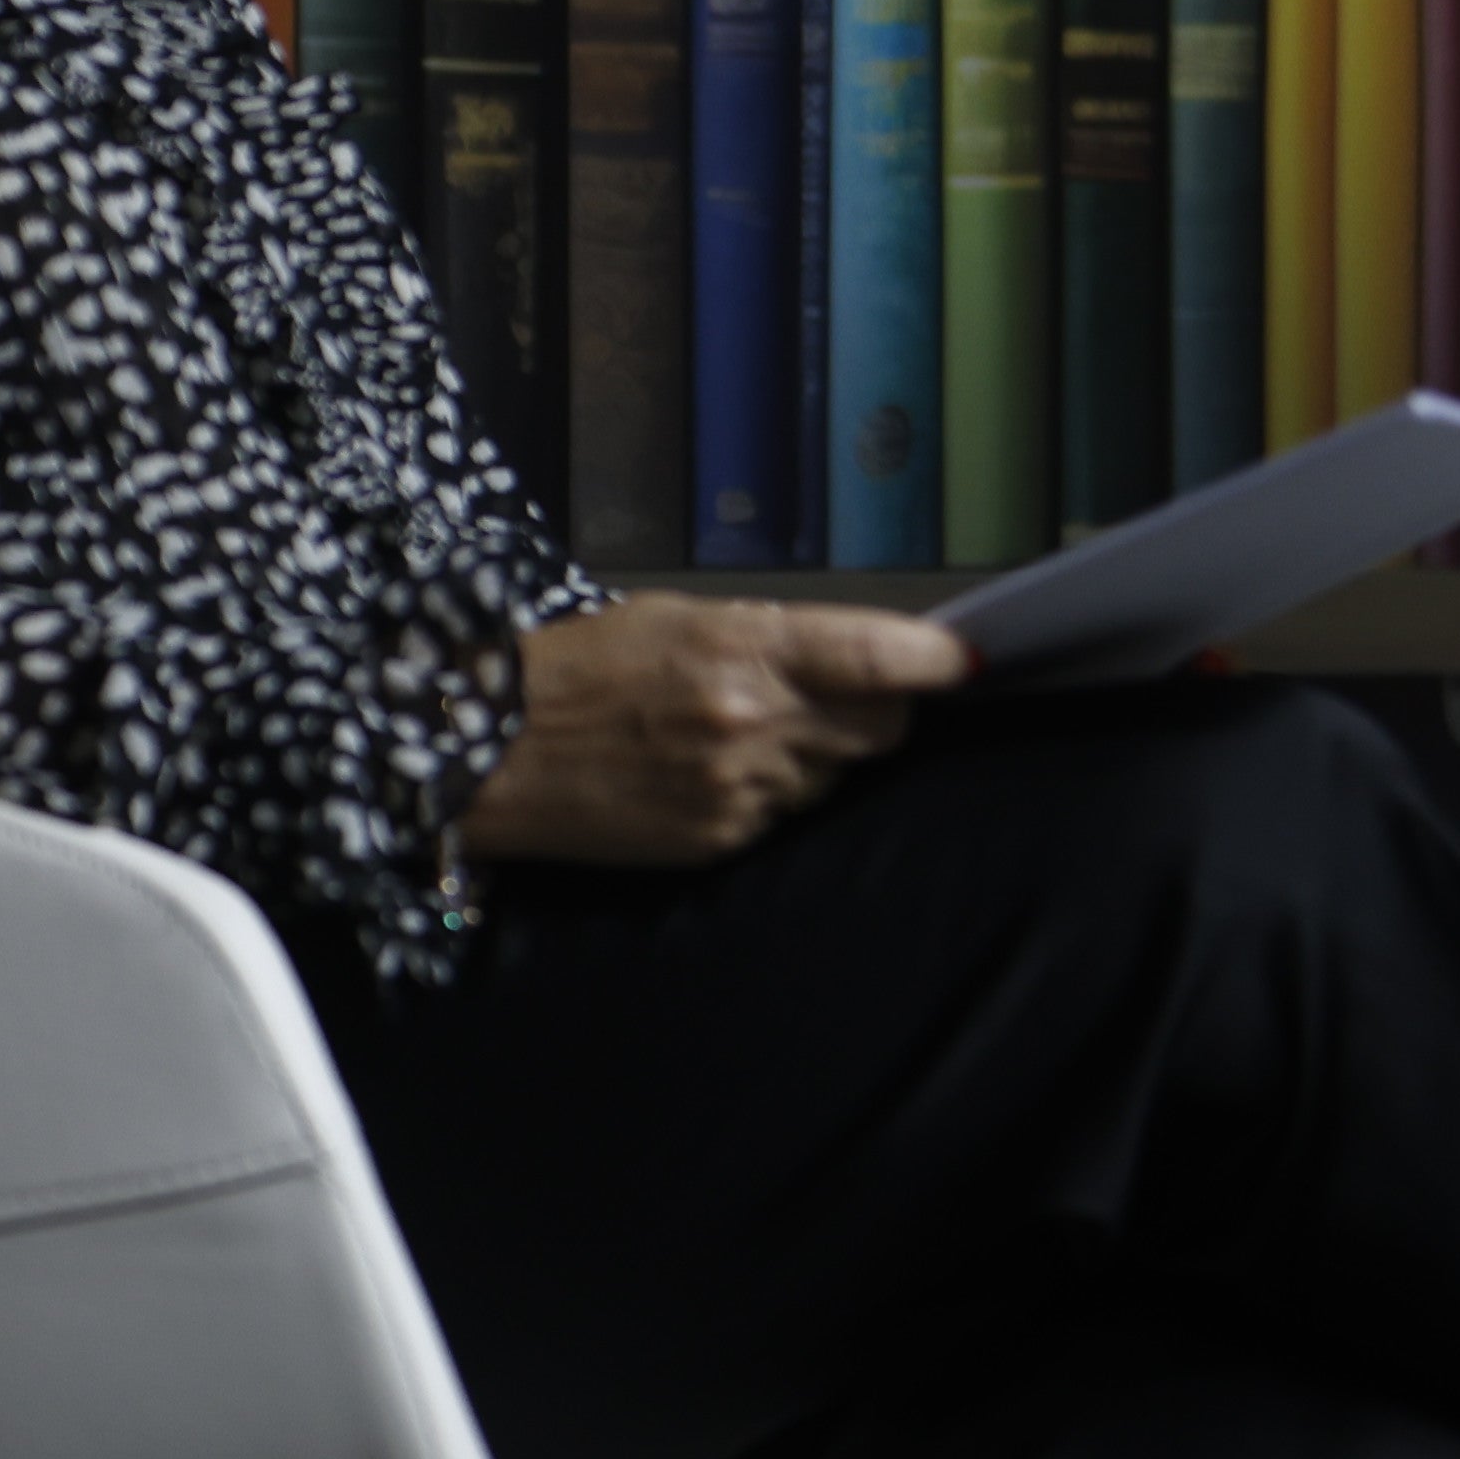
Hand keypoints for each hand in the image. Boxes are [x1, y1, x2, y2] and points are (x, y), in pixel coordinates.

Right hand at [448, 594, 977, 871]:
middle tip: (836, 692)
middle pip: (882, 724)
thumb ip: (774, 638)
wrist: (491, 752)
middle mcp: (754, 722)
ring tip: (747, 731)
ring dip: (820, 753)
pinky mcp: (719, 840)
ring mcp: (739, 790)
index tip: (968, 664)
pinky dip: (774, 794)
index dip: (936, 663)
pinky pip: (787, 816)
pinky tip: (715, 771)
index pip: (880, 656)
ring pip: (838, 774)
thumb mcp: (676, 617)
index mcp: (745, 649)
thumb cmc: (580, 667)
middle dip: (878, 707)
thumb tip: (860, 659)